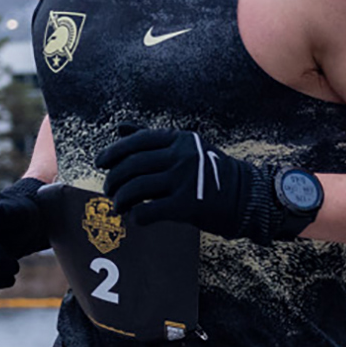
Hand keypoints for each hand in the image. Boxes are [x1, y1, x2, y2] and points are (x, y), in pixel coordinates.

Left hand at [98, 128, 312, 243]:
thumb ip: (152, 139)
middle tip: (109, 191)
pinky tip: (135, 219)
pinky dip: (136, 216)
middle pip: (133, 165)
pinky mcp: (188, 205)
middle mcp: (181, 156)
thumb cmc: (210, 173)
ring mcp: (185, 180)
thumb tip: (119, 127)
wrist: (245, 197)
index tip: (100, 163)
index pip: (138, 141)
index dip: (114, 152)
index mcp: (179, 140)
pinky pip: (149, 210)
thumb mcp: (185, 148)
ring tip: (119, 207)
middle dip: (114, 180)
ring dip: (121, 200)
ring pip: (136, 188)